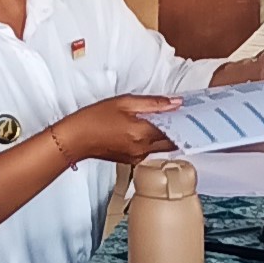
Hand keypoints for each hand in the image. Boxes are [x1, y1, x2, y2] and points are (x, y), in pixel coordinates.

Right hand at [50, 94, 179, 166]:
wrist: (74, 140)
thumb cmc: (93, 120)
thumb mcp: (124, 102)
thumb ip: (153, 103)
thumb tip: (175, 103)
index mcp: (142, 133)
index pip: (174, 129)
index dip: (183, 120)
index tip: (189, 111)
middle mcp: (142, 149)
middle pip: (172, 142)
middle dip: (178, 129)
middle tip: (181, 116)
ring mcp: (137, 157)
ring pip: (161, 147)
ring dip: (166, 135)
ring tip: (163, 119)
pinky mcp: (131, 160)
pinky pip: (149, 150)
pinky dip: (152, 140)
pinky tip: (146, 129)